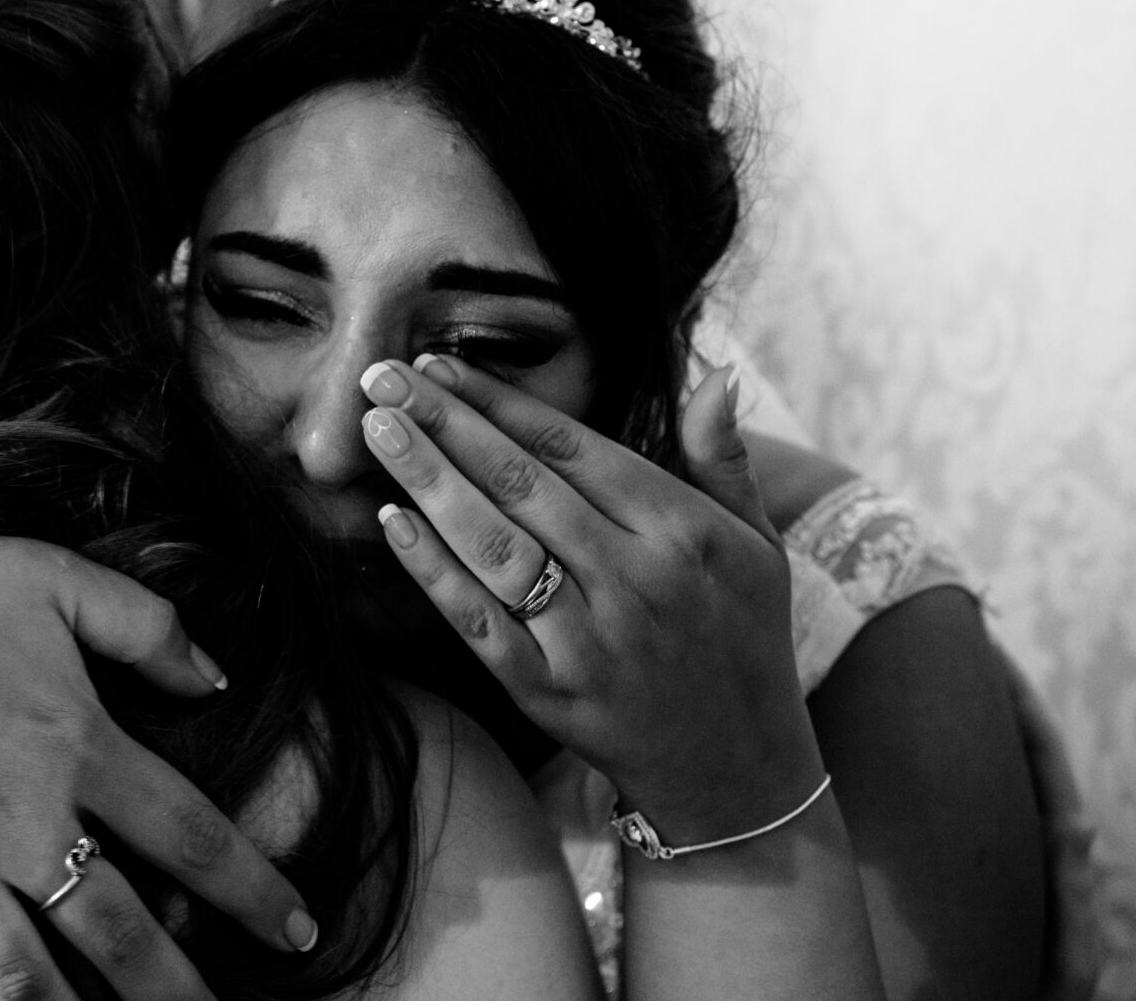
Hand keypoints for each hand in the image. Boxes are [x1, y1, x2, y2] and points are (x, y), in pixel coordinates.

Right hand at [0, 528, 316, 1000]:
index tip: (302, 931)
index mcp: (80, 746)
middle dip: (180, 992)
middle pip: (123, 934)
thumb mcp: (57, 578)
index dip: (257, 890)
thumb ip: (148, 626)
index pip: (195, 835)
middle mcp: (22, 822)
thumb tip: (221, 674)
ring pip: (24, 982)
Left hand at [357, 356, 824, 839]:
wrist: (740, 771)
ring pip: (493, 544)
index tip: (438, 365)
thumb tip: (713, 376)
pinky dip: (432, 571)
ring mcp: (589, 638)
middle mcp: (633, 577)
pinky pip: (479, 621)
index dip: (497, 400)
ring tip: (377, 429)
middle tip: (380, 377)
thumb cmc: (742, 639)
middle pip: (519, 483)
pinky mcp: (550, 692)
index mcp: (679, 529)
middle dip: (443, 422)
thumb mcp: (758, 544)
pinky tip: (391, 522)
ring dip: (428, 480)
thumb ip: (725, 459)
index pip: (569, 445)